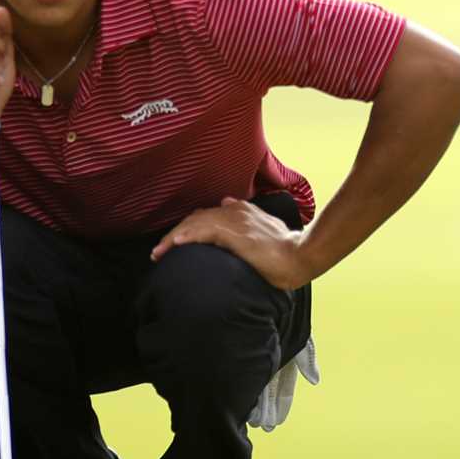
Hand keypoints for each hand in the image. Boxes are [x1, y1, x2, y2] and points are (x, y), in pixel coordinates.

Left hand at [150, 198, 307, 290]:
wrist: (301, 255)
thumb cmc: (286, 247)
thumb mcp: (263, 227)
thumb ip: (245, 218)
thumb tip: (227, 203)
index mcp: (240, 209)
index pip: (204, 215)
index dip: (186, 228)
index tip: (174, 243)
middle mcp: (234, 210)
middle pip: (195, 219)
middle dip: (174, 234)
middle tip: (159, 252)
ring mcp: (235, 220)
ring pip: (195, 225)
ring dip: (174, 239)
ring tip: (159, 252)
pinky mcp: (236, 233)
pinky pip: (205, 233)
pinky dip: (188, 237)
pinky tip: (176, 245)